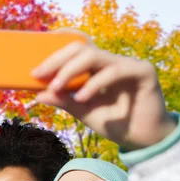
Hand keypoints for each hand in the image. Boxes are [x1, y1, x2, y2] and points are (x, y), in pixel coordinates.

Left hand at [32, 30, 176, 150]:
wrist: (143, 139)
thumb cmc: (114, 123)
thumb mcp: (83, 111)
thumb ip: (64, 100)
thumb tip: (38, 95)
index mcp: (96, 67)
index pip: (77, 46)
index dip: (58, 41)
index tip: (35, 48)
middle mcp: (110, 61)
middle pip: (80, 48)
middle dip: (56, 59)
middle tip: (37, 74)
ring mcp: (127, 64)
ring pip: (94, 55)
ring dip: (70, 70)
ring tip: (56, 87)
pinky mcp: (142, 71)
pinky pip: (114, 71)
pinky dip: (94, 84)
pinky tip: (82, 97)